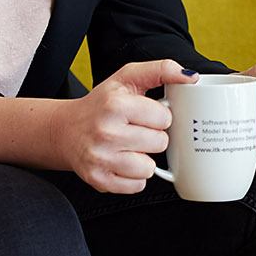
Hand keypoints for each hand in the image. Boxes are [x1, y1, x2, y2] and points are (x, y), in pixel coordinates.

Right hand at [58, 61, 199, 192]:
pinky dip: (134, 176)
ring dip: (145, 158)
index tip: (146, 115)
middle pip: (160, 143)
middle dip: (153, 137)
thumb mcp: (127, 78)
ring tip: (129, 147)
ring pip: (150, 167)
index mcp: (115, 104)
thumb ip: (160, 70)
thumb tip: (189, 76)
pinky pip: (137, 186)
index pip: (164, 118)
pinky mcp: (99, 179)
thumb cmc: (101, 104)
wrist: (66, 130)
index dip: (159, 116)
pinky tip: (122, 161)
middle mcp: (106, 132)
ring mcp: (101, 158)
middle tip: (136, 130)